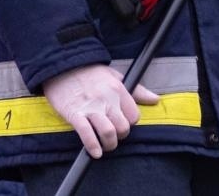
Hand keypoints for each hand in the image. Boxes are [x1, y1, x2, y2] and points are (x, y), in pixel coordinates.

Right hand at [41, 64, 158, 158]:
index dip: (130, 124)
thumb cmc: (90, 72)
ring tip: (105, 146)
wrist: (62, 65)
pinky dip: (92, 146)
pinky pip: (87, 134)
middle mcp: (107, 99)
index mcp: (118, 89)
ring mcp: (90, 107)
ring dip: (109, 144)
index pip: (134, 116)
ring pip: (108, 132)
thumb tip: (155, 100)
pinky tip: (95, 152)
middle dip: (120, 137)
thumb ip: (136, 91)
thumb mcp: (116, 76)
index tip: (122, 124)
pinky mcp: (74, 114)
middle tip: (114, 137)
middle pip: (123, 127)